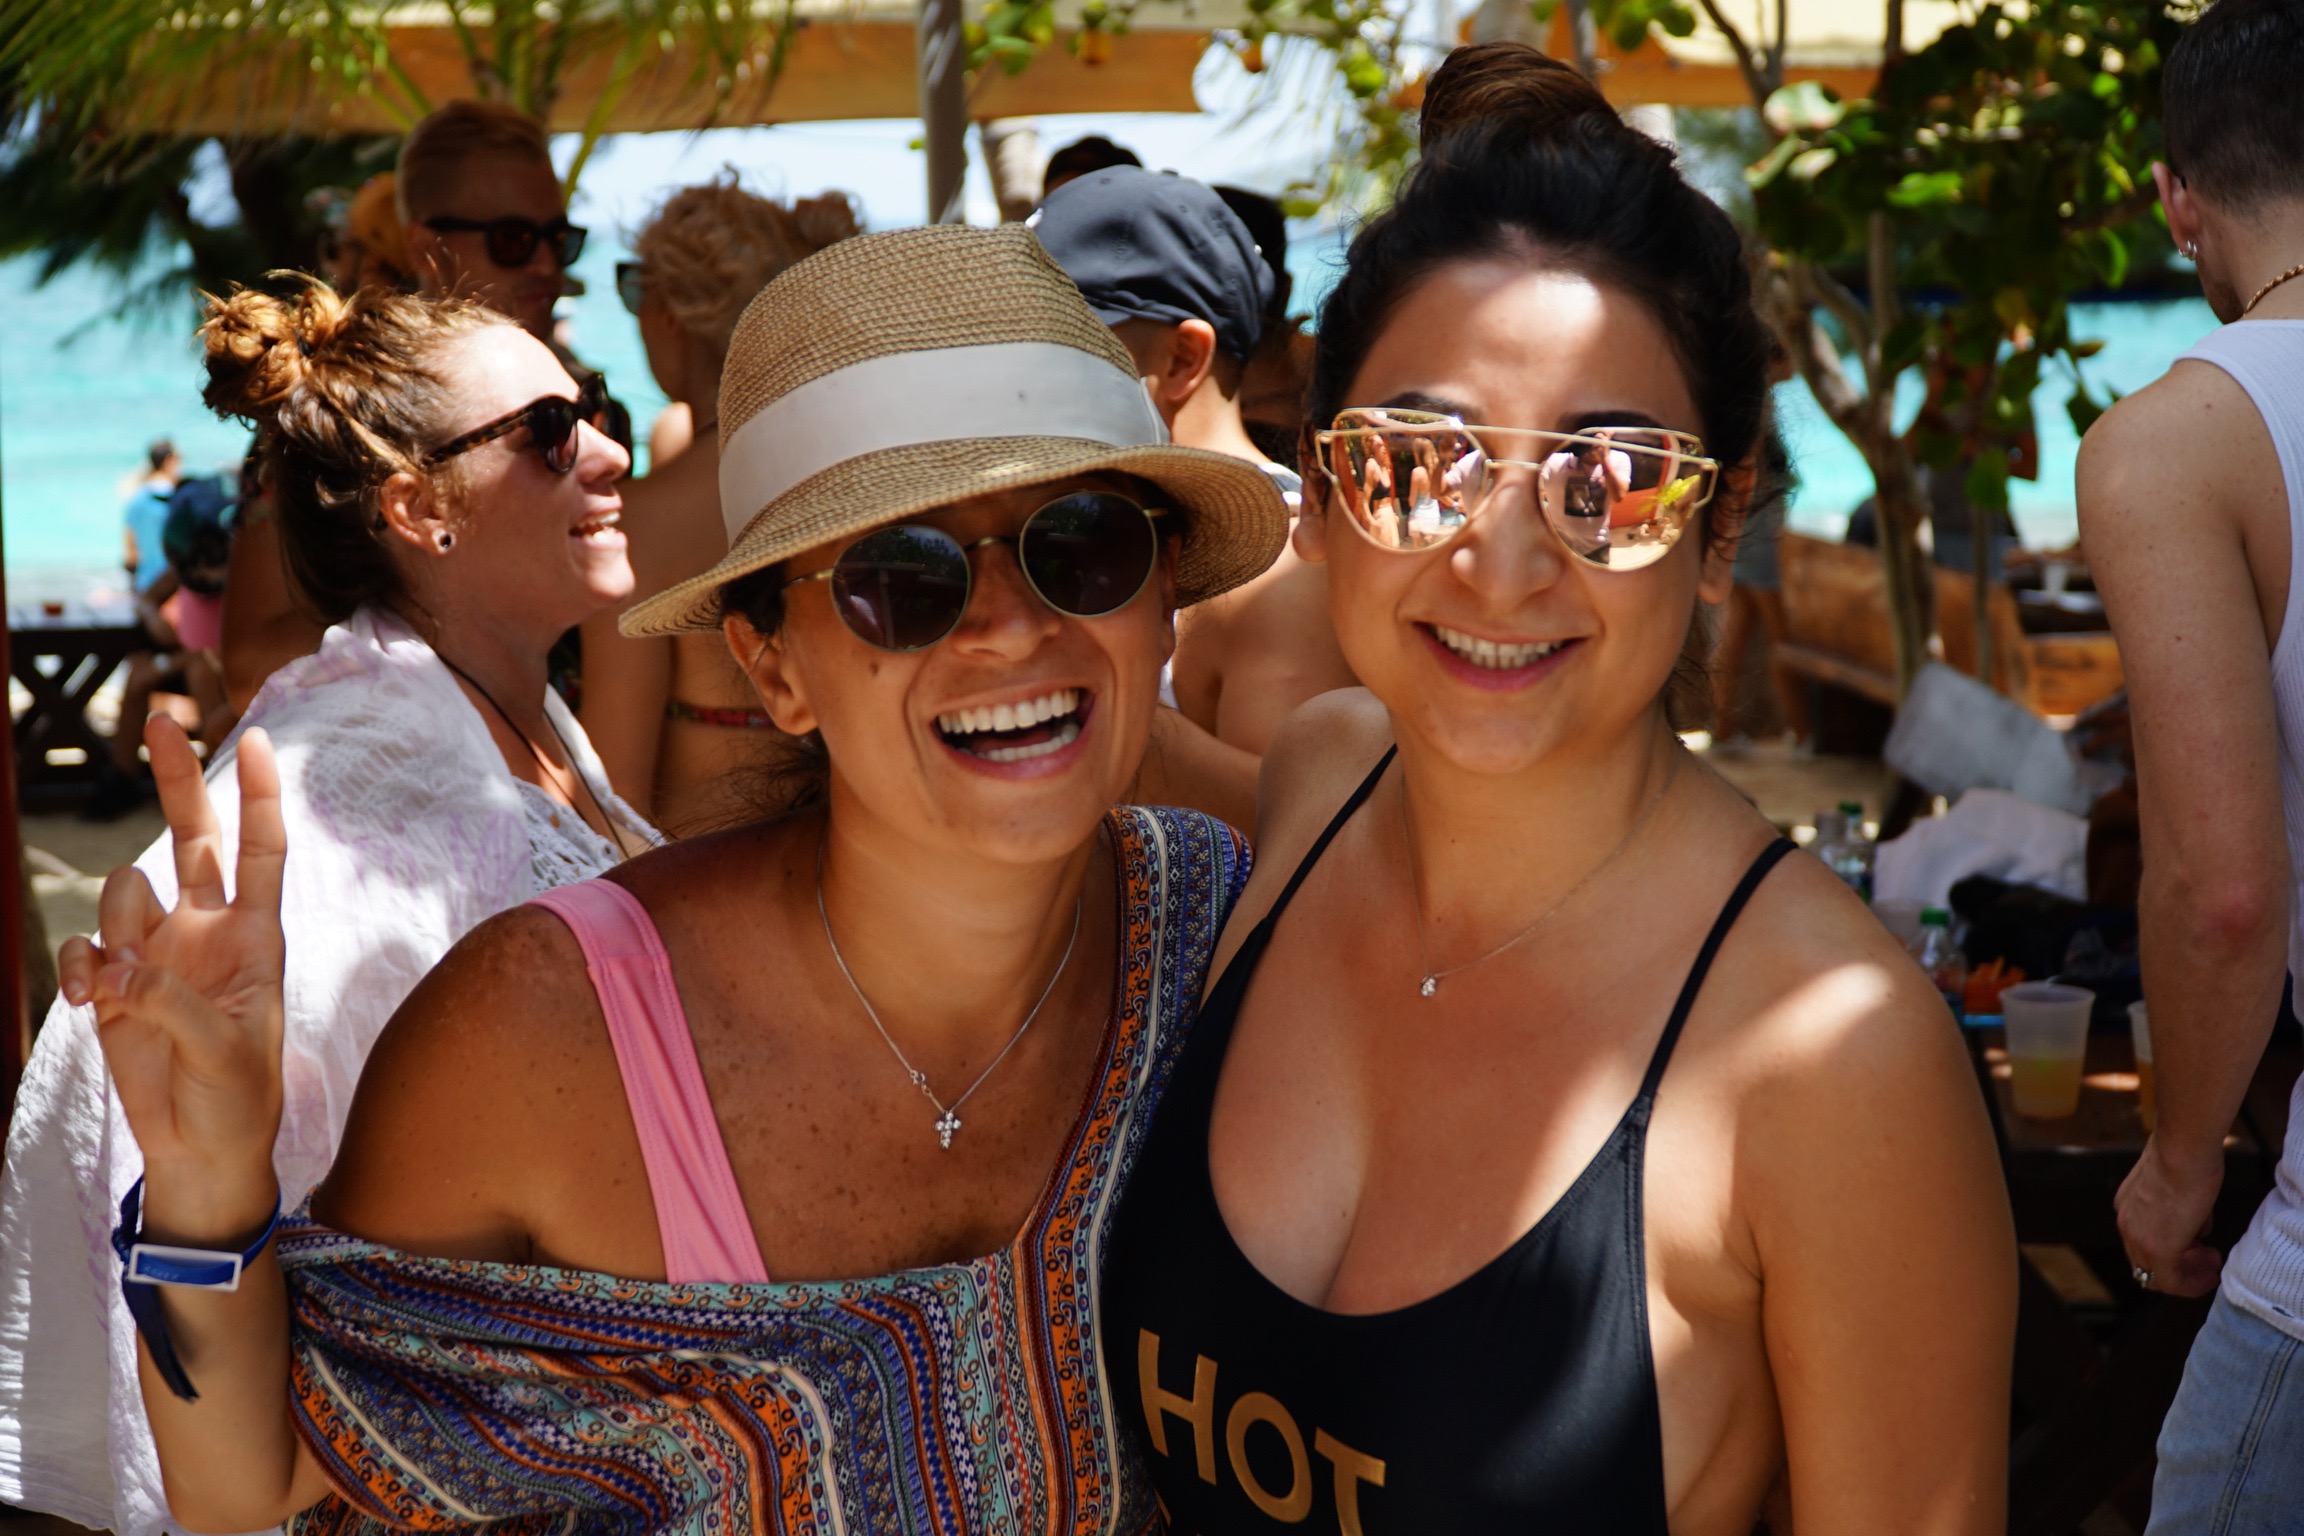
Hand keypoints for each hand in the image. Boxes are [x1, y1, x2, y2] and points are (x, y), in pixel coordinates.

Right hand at [60, 716, 287, 1244]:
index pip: (261, 850)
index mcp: (255, 937)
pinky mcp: (112, 985)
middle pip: (190, 835)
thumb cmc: (238, 1099)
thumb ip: (172, 1001)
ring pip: (122, 893)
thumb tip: (115, 967)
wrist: (203, 1150)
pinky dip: (79, 968)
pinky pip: (84, 950)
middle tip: (162, 718)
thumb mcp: (224, 1050)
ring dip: (117, 928)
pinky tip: (87, 1002)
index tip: (257, 738)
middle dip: (177, 777)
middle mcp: (205, 931)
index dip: (260, 796)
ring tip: (126, 991)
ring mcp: (156, 953)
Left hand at [2116, 1132, 2224, 1295]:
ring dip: (2188, 1274)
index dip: (2171, 1248)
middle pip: (2147, 1261)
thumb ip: (2180, 1209)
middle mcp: (2126, 1222)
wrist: (2183, 1149)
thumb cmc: (2186, 1156)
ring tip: (2212, 1266)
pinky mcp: (2158, 1248)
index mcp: (2127, 1205)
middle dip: (2180, 1264)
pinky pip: (2172, 1281)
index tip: (2196, 1248)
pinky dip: (2192, 1284)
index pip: (2142, 1240)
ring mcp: (2138, 1237)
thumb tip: (2196, 1227)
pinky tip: (2211, 1275)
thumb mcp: (2177, 1184)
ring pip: (2159, 1274)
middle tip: (2206, 1259)